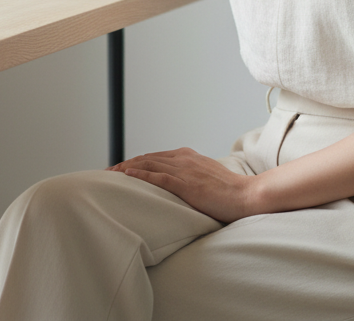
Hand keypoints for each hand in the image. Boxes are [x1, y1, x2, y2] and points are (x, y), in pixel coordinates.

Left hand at [108, 147, 258, 223]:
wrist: (246, 196)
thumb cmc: (228, 191)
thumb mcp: (206, 177)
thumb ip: (190, 176)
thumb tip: (177, 183)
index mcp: (188, 156)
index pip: (155, 157)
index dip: (136, 161)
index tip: (121, 168)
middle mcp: (184, 159)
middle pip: (148, 158)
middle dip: (126, 163)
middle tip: (108, 171)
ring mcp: (185, 171)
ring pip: (149, 165)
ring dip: (127, 168)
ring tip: (111, 173)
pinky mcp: (188, 184)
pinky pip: (160, 177)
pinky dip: (142, 175)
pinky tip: (128, 175)